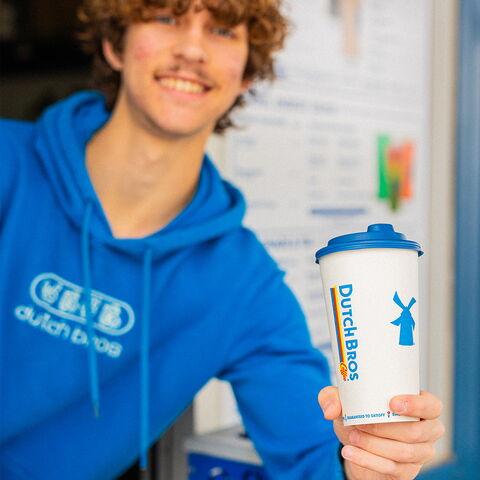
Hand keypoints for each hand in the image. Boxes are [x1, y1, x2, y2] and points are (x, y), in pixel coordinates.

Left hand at [318, 387, 444, 479]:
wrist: (354, 441)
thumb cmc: (356, 411)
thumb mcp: (343, 399)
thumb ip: (332, 397)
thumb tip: (331, 410)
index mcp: (420, 406)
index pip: (432, 405)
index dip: (416, 405)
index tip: (391, 403)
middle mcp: (426, 430)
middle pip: (416, 432)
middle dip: (385, 428)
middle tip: (359, 423)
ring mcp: (420, 454)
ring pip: (403, 452)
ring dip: (374, 444)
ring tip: (352, 437)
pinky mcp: (407, 472)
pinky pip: (392, 468)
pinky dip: (367, 460)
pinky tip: (349, 452)